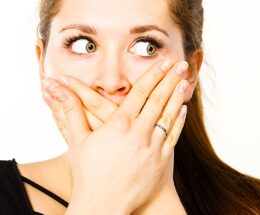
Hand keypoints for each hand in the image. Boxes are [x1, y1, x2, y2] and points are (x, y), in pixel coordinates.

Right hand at [41, 59, 189, 213]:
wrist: (104, 205)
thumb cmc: (88, 173)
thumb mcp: (77, 141)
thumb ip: (70, 112)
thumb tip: (55, 89)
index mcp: (120, 124)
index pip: (141, 92)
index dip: (153, 75)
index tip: (163, 62)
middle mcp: (140, 132)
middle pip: (159, 99)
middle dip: (171, 79)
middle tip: (182, 64)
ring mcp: (153, 146)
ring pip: (169, 115)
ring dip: (178, 96)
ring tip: (186, 81)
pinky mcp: (161, 160)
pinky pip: (173, 135)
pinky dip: (179, 120)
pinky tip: (183, 109)